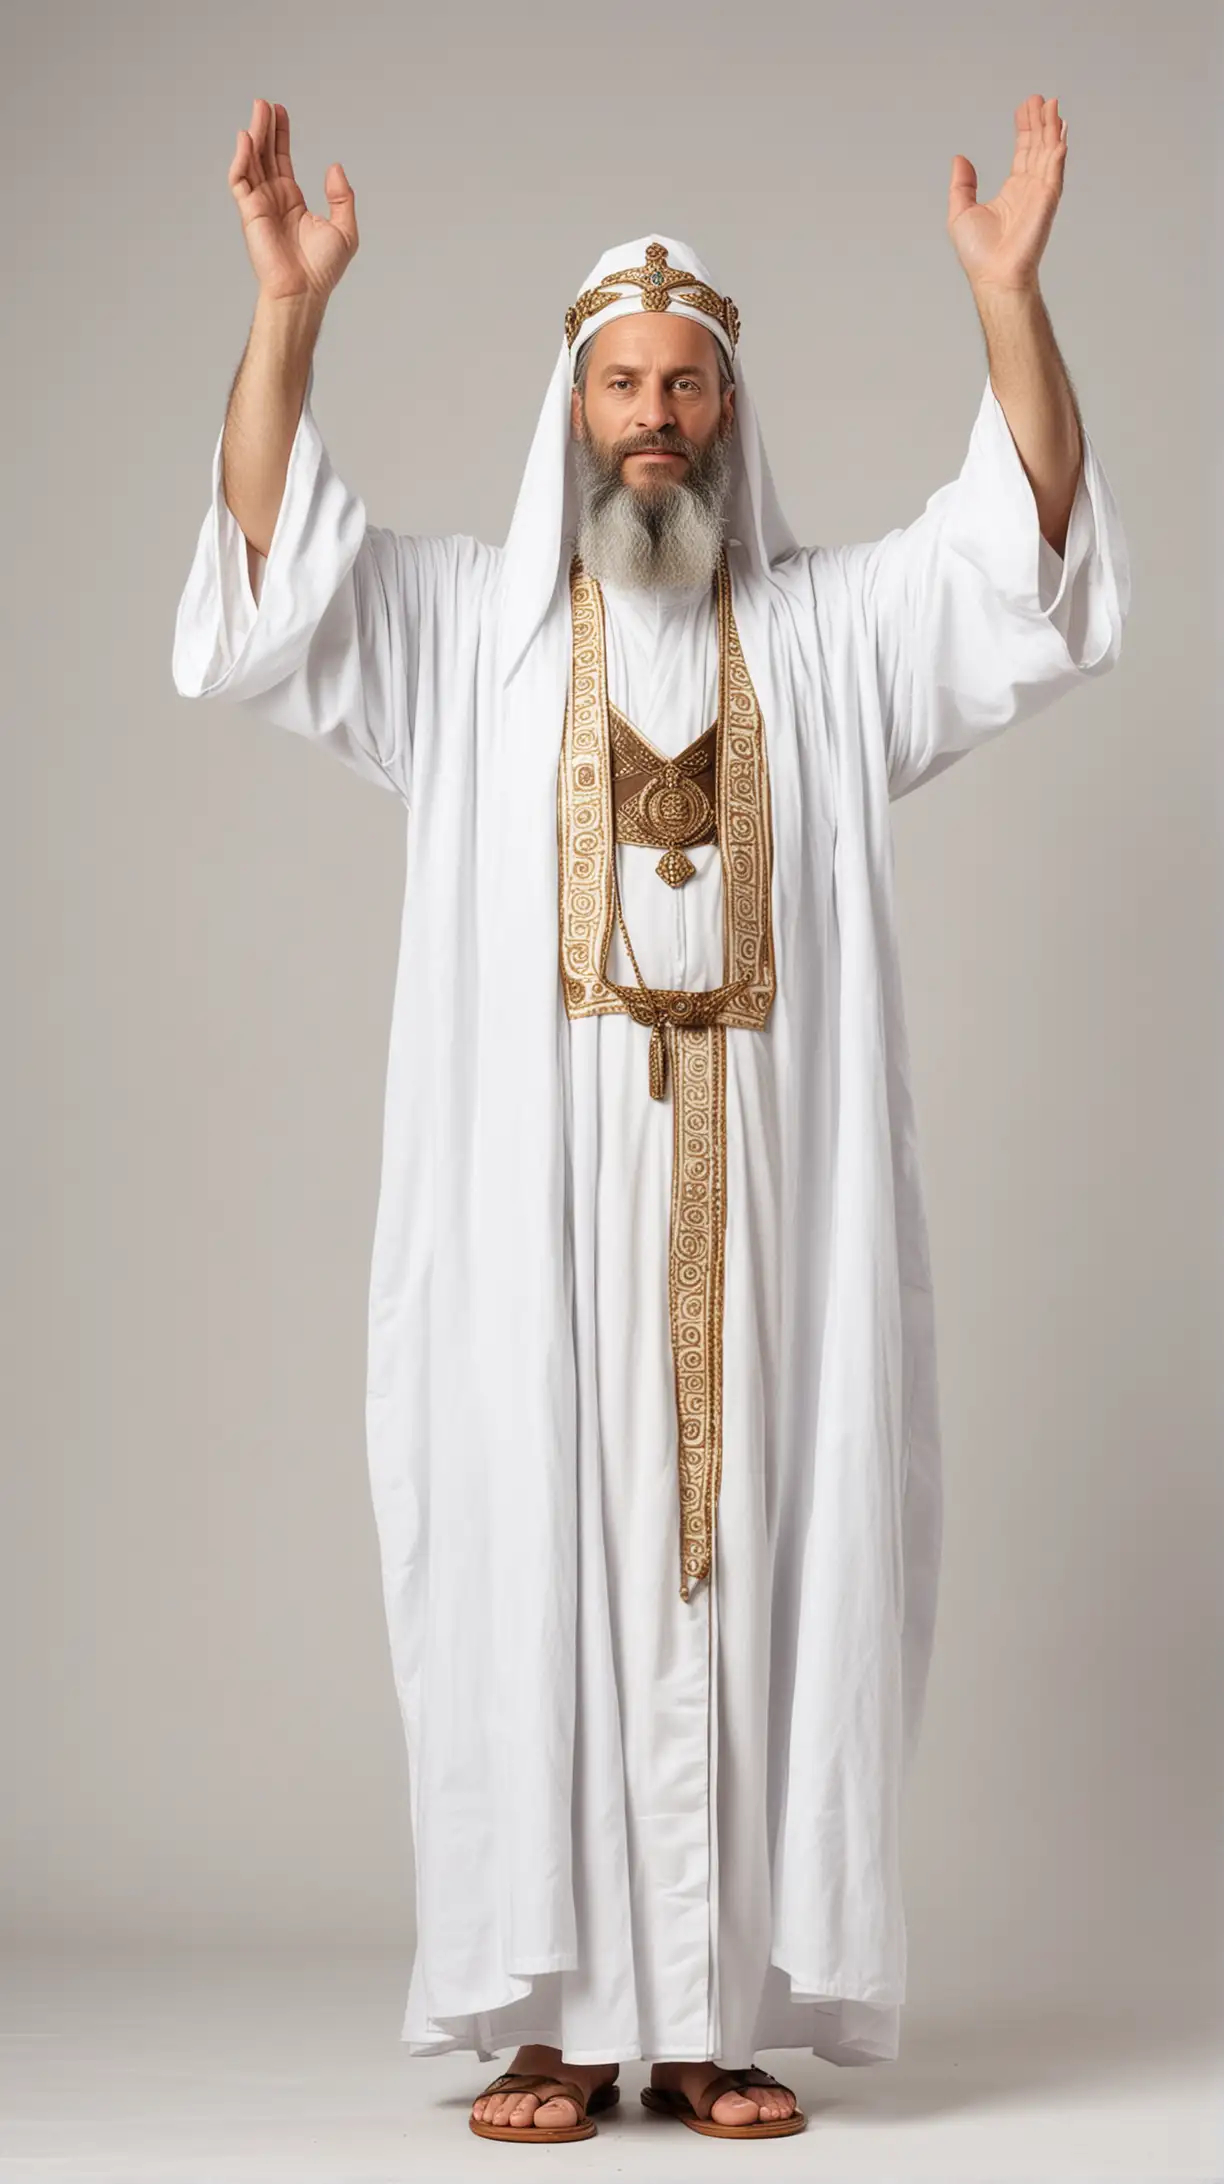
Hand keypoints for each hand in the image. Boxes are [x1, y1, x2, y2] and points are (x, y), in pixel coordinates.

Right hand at [228, 99, 357, 305]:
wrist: (305, 290)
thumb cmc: (323, 269)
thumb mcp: (345, 229)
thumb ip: (342, 197)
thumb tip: (335, 166)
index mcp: (293, 201)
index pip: (281, 160)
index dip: (281, 135)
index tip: (280, 111)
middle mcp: (273, 199)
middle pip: (264, 154)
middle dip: (264, 127)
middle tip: (264, 102)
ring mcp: (260, 205)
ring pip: (252, 162)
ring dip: (253, 135)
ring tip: (258, 110)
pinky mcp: (249, 213)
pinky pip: (240, 180)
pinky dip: (241, 158)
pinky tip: (247, 139)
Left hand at [947, 94, 1066, 295]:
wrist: (993, 276)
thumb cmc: (979, 254)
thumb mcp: (960, 211)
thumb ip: (962, 185)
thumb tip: (960, 159)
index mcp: (1013, 190)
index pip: (1023, 151)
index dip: (1025, 128)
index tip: (1025, 107)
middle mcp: (1030, 189)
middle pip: (1038, 146)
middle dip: (1040, 121)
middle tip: (1039, 97)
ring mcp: (1040, 194)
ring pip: (1048, 153)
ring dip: (1050, 128)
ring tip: (1051, 104)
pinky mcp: (1047, 201)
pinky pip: (1054, 171)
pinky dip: (1057, 151)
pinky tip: (1060, 132)